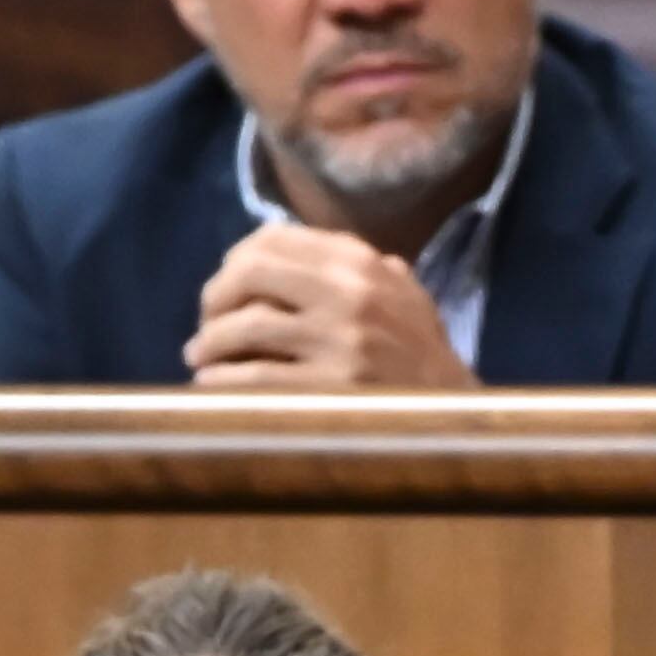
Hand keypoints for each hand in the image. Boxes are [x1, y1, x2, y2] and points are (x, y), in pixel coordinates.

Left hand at [182, 222, 479, 390]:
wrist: (457, 417)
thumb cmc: (421, 356)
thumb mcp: (402, 295)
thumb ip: (355, 267)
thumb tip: (293, 249)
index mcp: (362, 263)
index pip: (274, 239)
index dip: (234, 260)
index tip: (226, 288)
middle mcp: (351, 293)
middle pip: (252, 272)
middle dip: (214, 297)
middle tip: (205, 322)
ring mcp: (341, 342)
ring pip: (246, 325)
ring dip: (209, 342)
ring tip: (199, 358)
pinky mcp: (331, 388)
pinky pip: (256, 377)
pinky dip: (222, 380)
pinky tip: (211, 386)